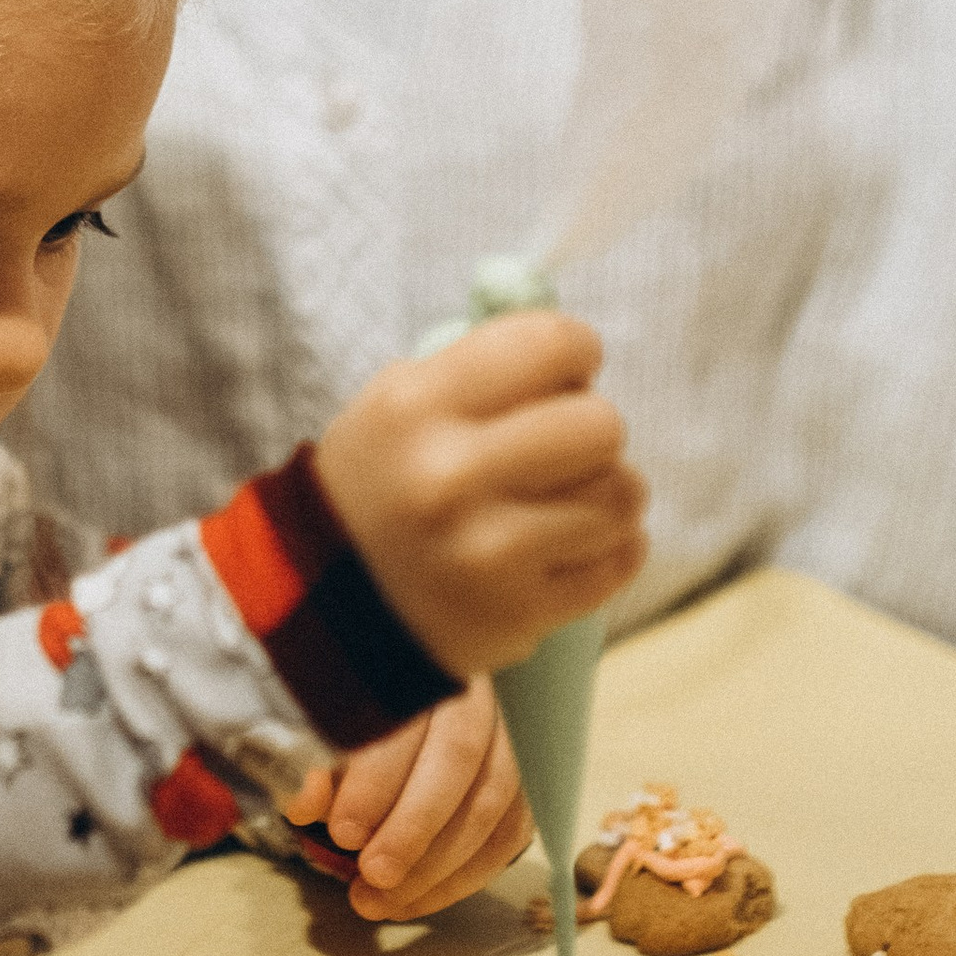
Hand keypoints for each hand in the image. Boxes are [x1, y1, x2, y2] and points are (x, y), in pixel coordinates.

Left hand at [283, 679, 531, 921]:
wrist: (386, 722)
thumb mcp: (317, 739)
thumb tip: (308, 800)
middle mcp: (470, 689)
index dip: (376, 779)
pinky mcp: (526, 777)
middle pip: (458, 754)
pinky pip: (513, 829)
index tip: (343, 832)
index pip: (404, 716)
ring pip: (494, 795)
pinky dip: (469, 874)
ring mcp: (509, 731)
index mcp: (412, 664)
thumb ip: (309, 765)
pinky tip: (421, 898)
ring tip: (385, 900)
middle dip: (414, 826)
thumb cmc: (348, 727)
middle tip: (374, 874)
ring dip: (441, 862)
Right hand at [313, 310, 642, 675]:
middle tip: (562, 447)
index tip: (567, 374)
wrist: (333, 606)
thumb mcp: (401, 402)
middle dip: (592, 431)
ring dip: (607, 492)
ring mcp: (487, 551)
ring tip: (566, 500)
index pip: (552, 343)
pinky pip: (620, 560)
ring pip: (622, 494)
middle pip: (601, 423)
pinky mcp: (520, 612)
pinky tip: (571, 542)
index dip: (576, 351)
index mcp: (417, 405)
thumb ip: (485, 362)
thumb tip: (580, 348)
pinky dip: (611, 547)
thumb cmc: (386, 483)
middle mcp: (450, 476)